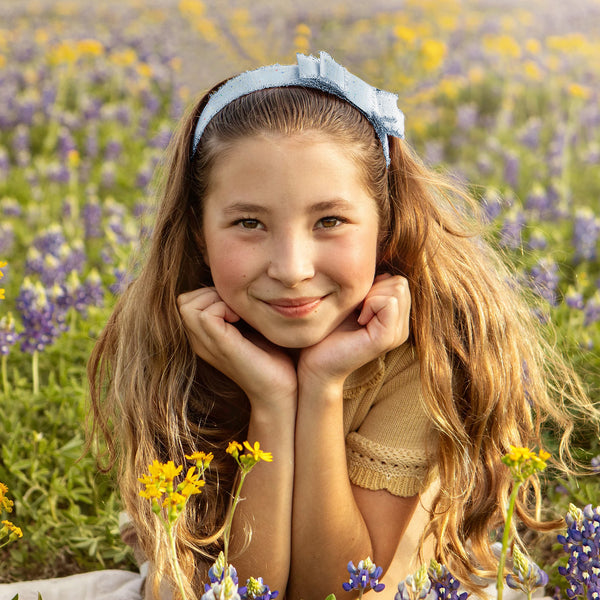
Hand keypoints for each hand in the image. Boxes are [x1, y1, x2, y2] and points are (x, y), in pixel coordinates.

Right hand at [177, 287, 297, 406]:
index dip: (209, 293)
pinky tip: (240, 320)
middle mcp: (199, 341)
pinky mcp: (220, 346)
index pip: (187, 301)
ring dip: (216, 299)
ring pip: (188, 305)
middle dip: (210, 293)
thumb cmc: (271, 358)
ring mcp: (206, 345)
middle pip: (184, 301)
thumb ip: (237, 311)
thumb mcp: (249, 327)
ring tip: (237, 314)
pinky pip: (206, 314)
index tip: (234, 306)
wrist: (278, 391)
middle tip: (235, 308)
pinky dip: (223, 308)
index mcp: (203, 337)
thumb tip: (239, 283)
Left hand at [298, 274, 410, 388]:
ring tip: (357, 315)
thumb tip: (379, 267)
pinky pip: (388, 301)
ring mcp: (397, 334)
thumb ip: (370, 288)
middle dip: (374, 288)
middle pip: (400, 282)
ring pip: (396, 289)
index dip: (375, 285)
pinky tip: (357, 319)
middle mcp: (401, 328)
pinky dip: (369, 303)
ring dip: (370, 295)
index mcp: (396, 320)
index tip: (356, 305)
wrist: (316, 363)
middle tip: (356, 310)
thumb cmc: (328, 332)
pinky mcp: (386, 338)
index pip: (399, 281)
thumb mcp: (352, 303)